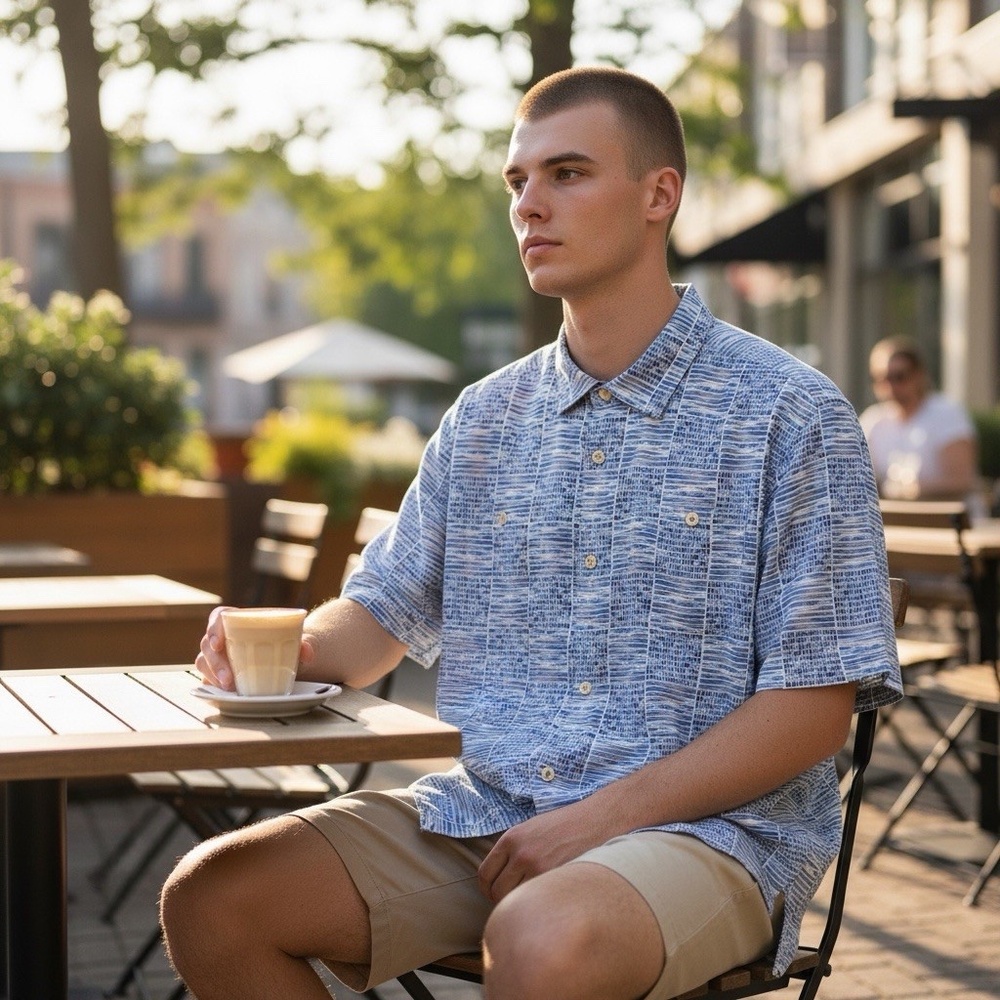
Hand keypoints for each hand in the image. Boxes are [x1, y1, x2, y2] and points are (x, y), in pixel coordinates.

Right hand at [195, 607, 318, 690]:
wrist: (289, 659)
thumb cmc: (290, 643)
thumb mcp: (300, 641)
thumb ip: (306, 644)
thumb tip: (308, 652)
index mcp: (241, 620)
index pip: (219, 616)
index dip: (214, 628)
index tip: (218, 644)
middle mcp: (226, 636)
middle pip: (208, 643)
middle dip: (215, 662)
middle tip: (229, 678)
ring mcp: (220, 655)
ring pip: (204, 661)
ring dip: (213, 675)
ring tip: (230, 688)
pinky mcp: (219, 672)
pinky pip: (207, 677)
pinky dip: (213, 685)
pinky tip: (225, 693)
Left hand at [477, 797, 615, 902]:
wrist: (596, 821)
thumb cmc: (565, 827)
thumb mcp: (531, 829)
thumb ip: (513, 851)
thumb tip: (498, 880)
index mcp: (511, 838)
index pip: (484, 874)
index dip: (487, 889)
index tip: (495, 895)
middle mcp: (521, 853)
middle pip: (498, 892)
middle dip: (503, 902)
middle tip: (516, 904)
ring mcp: (539, 867)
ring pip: (517, 900)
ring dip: (522, 906)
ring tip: (531, 905)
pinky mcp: (556, 879)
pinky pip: (538, 901)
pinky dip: (539, 906)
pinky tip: (547, 904)